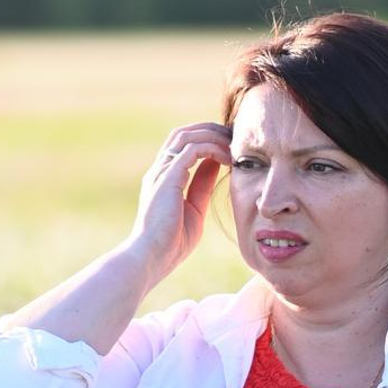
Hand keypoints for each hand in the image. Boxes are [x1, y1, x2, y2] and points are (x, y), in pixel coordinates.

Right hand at [128, 122, 233, 272]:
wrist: (152, 257)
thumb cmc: (171, 243)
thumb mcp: (194, 209)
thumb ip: (202, 186)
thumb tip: (215, 166)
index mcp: (164, 178)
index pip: (183, 146)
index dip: (207, 140)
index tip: (231, 146)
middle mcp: (160, 170)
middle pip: (183, 134)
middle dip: (210, 130)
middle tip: (235, 137)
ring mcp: (161, 172)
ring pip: (187, 136)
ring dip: (213, 136)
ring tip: (234, 145)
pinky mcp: (167, 178)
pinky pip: (192, 150)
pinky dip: (212, 149)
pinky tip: (228, 159)